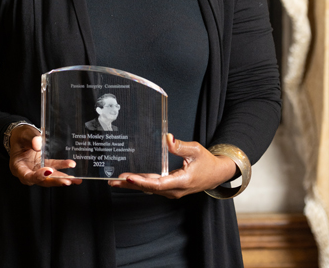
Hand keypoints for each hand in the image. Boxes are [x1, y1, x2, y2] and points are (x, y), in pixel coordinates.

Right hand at [8, 124, 82, 187]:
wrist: (21, 136)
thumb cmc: (20, 136)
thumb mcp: (24, 135)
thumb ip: (30, 139)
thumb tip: (38, 144)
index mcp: (18, 167)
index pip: (27, 176)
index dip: (38, 176)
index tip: (48, 170)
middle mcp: (27, 172)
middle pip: (41, 180)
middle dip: (55, 181)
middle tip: (67, 181)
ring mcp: (36, 169)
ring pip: (49, 177)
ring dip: (62, 178)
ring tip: (75, 180)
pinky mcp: (44, 165)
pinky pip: (54, 167)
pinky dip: (62, 167)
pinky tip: (71, 165)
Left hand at [108, 134, 235, 198]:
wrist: (216, 174)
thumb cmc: (206, 162)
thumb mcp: (196, 150)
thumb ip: (180, 145)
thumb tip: (166, 138)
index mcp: (182, 181)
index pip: (158, 184)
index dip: (142, 181)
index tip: (129, 177)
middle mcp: (175, 190)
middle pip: (150, 188)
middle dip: (131, 184)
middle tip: (113, 181)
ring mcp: (172, 191)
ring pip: (150, 189)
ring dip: (133, 185)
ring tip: (116, 181)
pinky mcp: (170, 189)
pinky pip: (153, 187)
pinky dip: (141, 183)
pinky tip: (130, 180)